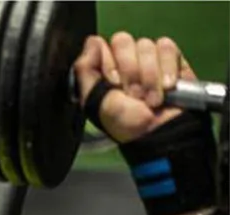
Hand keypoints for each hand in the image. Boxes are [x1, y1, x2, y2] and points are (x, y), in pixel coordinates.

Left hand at [74, 33, 197, 142]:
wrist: (157, 132)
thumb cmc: (125, 122)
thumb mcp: (94, 101)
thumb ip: (85, 70)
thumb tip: (92, 41)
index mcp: (102, 67)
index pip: (100, 45)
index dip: (107, 64)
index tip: (112, 84)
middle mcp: (124, 58)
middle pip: (122, 40)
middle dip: (128, 70)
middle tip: (132, 94)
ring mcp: (147, 56)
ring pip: (145, 45)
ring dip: (148, 76)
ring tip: (150, 98)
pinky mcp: (171, 57)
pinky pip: (166, 46)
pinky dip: (166, 68)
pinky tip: (166, 87)